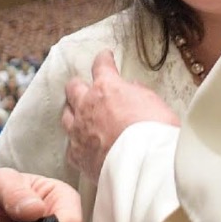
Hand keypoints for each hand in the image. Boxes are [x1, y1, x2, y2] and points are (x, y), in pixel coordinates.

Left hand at [61, 51, 178, 179]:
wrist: (144, 164)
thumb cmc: (155, 131)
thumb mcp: (152, 101)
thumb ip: (136, 92)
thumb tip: (129, 88)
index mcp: (107, 88)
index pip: (101, 66)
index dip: (103, 59)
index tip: (105, 57)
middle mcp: (87, 106)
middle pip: (73, 88)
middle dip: (79, 85)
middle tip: (84, 86)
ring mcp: (78, 131)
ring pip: (66, 116)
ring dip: (72, 112)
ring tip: (77, 114)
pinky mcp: (77, 156)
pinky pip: (70, 147)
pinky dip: (76, 144)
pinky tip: (81, 146)